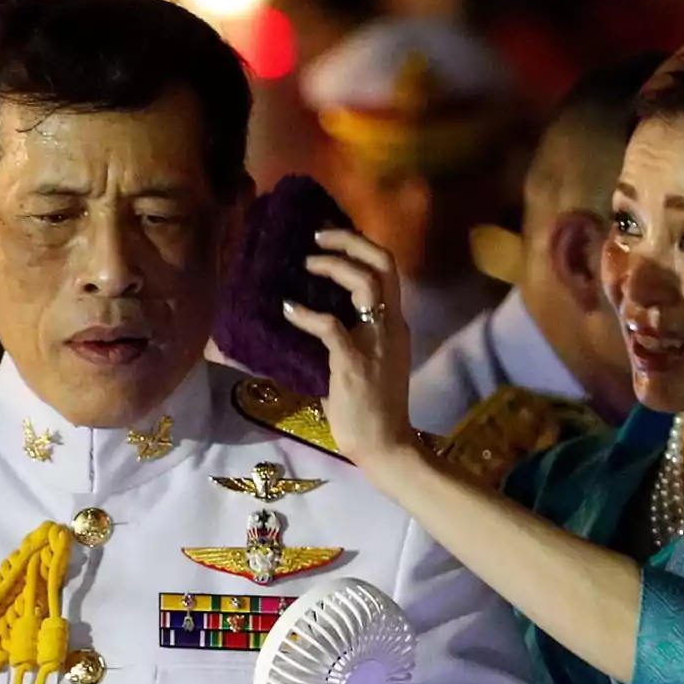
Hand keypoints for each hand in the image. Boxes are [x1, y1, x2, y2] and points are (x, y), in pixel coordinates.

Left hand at [281, 229, 416, 469]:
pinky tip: (289, 310)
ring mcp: (376, 342)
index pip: (387, 270)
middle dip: (349, 241)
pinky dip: (306, 314)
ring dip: (333, 265)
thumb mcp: (364, 363)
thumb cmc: (370, 410)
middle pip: (383, 263)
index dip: (361, 246)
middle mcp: (391, 326)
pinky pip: (330, 326)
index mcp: (394, 326)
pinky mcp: (354, 362)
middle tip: (317, 237)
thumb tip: (308, 315)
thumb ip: (348, 338)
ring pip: (365, 283)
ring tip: (306, 263)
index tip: (332, 239)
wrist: (385, 446)